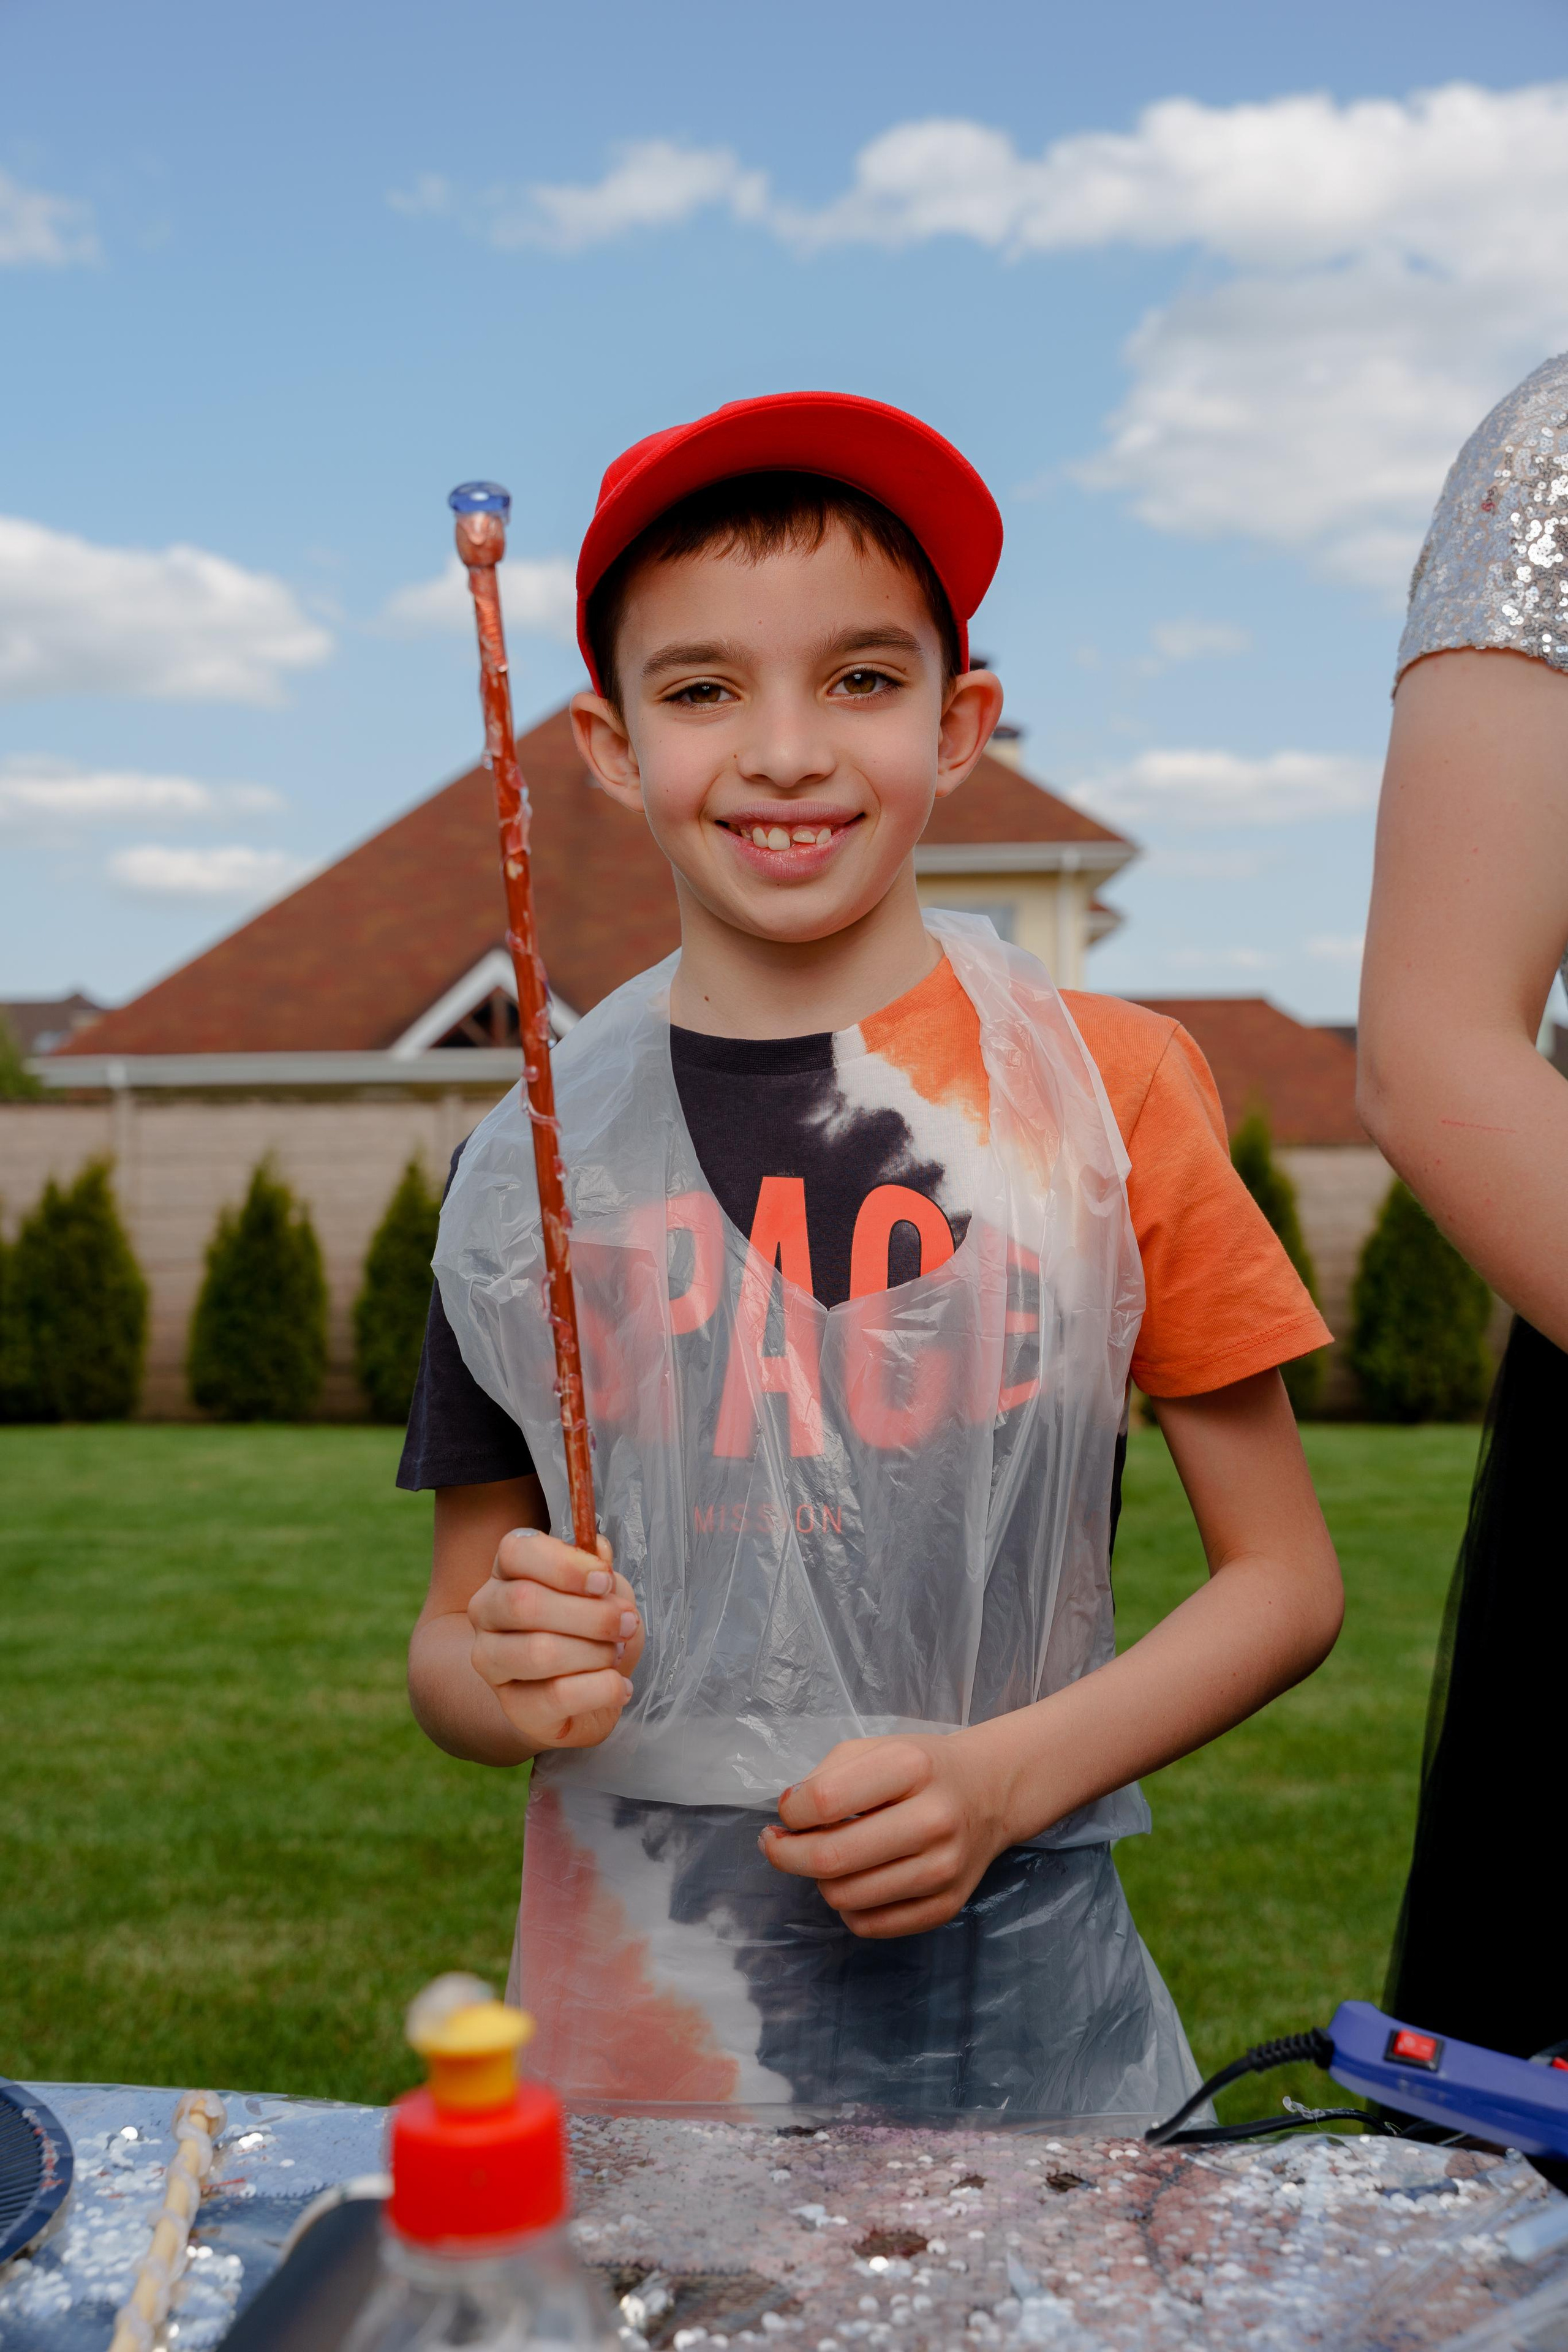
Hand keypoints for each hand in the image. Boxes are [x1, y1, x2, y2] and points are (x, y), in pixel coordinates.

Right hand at [467, 1526, 644, 1751]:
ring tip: (617, 1655)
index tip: (604, 1581)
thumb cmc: (591, 1630)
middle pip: (524, 1603)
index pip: (515, 1551)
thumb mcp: (604, 1590)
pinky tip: (618, 1686)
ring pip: (539, 1652)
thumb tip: (599, 1555)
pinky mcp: (514, 1706)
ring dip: (596, 1652)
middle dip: (590, 1614)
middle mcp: (487, 1612)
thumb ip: (600, 1570)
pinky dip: (602, 1689)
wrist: (587, 1695)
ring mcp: (492, 1661)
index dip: (564, 1565)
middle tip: (626, 1623)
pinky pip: (558, 1696)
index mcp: (508, 1571)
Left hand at [758, 1731, 1011, 1939]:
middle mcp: (933, 1820)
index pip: (824, 1801)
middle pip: (832, 1858)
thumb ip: (824, 1777)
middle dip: (786, 1854)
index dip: (790, 1811)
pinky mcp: (945, 1906)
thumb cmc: (920, 1768)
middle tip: (777, 1844)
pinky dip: (849, 1907)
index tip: (789, 1811)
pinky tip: (856, 1880)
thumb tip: (788, 1824)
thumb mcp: (872, 1748)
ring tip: (828, 1858)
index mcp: (911, 1767)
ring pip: (846, 1897)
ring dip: (820, 1881)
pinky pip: (869, 1925)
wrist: (988, 1792)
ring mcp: (943, 1869)